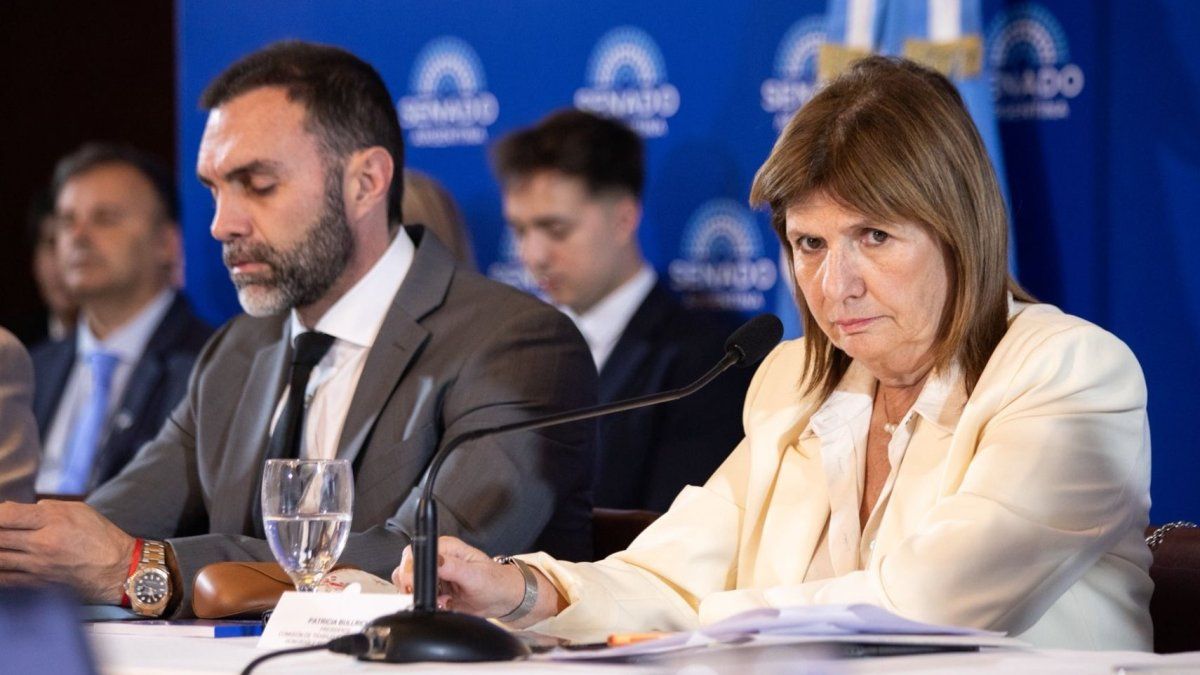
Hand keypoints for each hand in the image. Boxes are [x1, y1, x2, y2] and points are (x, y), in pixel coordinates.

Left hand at [0, 500, 135, 603]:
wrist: (117, 569)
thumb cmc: (101, 536)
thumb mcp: (78, 510)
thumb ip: (44, 508)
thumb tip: (10, 508)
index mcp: (53, 520)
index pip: (7, 514)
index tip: (0, 515)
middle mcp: (42, 543)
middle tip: (1, 530)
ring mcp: (38, 566)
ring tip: (4, 545)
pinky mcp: (37, 583)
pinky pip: (4, 579)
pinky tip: (2, 562)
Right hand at [392, 536, 525, 617]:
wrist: (502, 599)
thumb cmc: (494, 582)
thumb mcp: (475, 575)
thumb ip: (453, 567)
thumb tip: (435, 561)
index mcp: (446, 548)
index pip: (415, 552)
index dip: (409, 569)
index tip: (413, 584)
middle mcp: (438, 559)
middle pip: (406, 568)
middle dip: (411, 585)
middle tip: (428, 595)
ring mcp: (435, 576)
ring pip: (409, 584)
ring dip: (419, 597)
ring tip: (440, 600)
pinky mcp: (435, 591)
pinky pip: (419, 598)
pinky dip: (426, 605)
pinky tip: (443, 605)